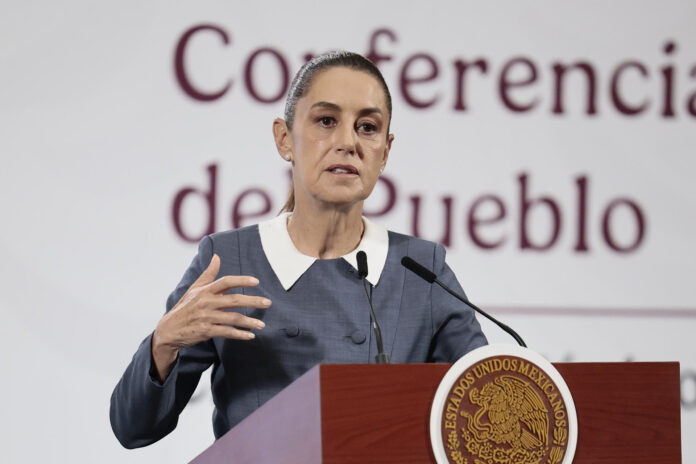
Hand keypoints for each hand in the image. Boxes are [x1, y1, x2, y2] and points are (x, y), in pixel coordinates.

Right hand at [151, 254, 270, 380]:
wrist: (168, 330)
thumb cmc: (184, 307)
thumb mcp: (194, 289)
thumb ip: (208, 274)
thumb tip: (217, 256)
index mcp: (204, 291)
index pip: (226, 282)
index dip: (241, 280)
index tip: (256, 282)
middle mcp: (206, 302)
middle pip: (234, 300)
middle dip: (253, 301)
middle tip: (268, 303)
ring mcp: (206, 317)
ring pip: (233, 318)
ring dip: (249, 322)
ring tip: (262, 325)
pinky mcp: (205, 331)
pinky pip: (226, 332)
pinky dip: (239, 334)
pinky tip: (250, 335)